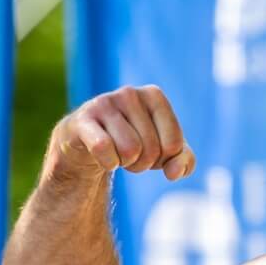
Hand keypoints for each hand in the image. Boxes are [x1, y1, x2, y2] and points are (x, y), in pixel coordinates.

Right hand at [48, 85, 196, 181]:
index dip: (165, 159)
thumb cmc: (133, 142)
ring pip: (130, 151)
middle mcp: (129, 93)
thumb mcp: (166, 152)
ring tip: (117, 154)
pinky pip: (104, 148)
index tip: (152, 150)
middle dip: (143, 163)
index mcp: (154, 95)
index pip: (174, 144)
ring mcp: (103, 103)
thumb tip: (174, 172)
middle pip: (152, 150)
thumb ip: (184, 161)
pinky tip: (103, 156)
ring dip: (126, 164)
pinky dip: (108, 162)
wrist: (88, 144)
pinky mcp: (81, 120)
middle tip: (130, 155)